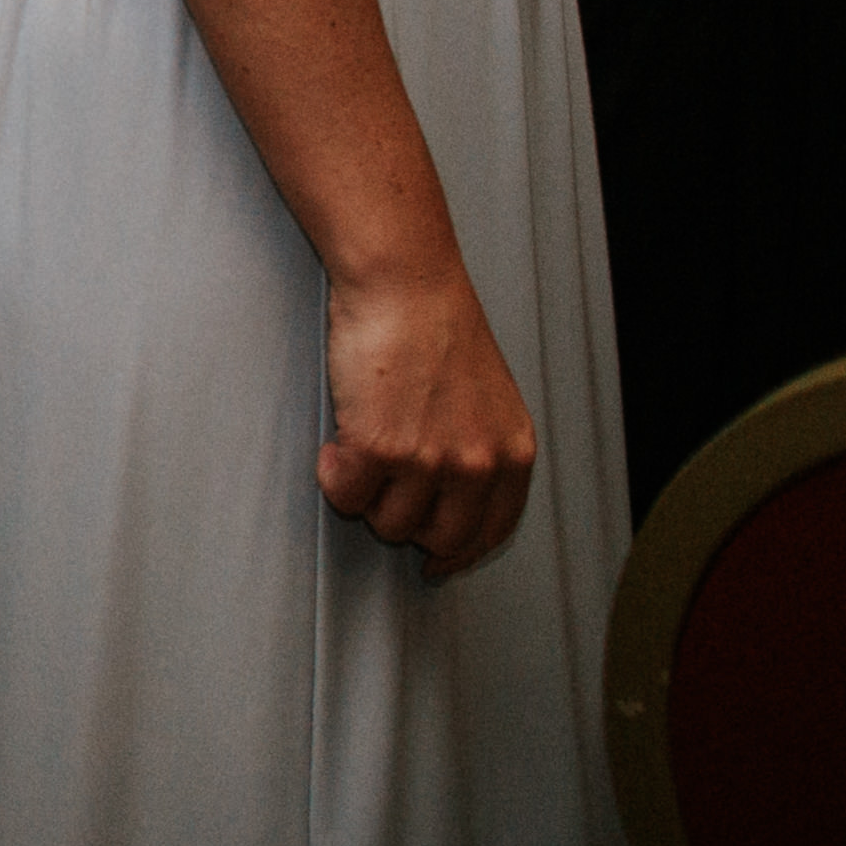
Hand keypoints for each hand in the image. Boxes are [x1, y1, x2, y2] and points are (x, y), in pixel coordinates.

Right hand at [316, 263, 535, 576]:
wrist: (403, 285)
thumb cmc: (435, 327)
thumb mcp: (486, 398)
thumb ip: (479, 449)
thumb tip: (451, 497)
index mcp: (512, 454)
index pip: (490, 533)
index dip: (456, 553)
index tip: (435, 560)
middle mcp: (478, 466)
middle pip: (437, 537)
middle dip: (405, 521)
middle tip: (383, 489)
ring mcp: (429, 461)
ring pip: (388, 522)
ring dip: (366, 496)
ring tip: (359, 454)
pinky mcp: (378, 449)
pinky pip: (345, 494)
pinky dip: (333, 476)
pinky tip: (337, 446)